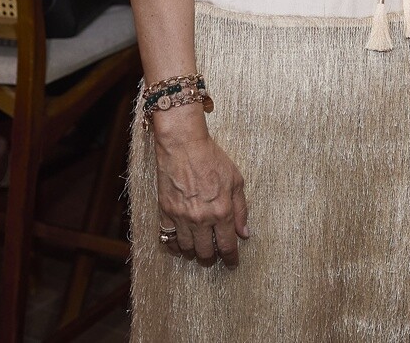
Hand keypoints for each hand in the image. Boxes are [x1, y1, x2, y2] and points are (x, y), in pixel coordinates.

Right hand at [151, 108, 248, 264]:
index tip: (232, 264)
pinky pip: (168, 238)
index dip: (231, 259)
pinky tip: (179, 245)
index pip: (227, 245)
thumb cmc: (212, 159)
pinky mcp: (165, 212)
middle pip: (206, 253)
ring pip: (187, 249)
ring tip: (198, 251)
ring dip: (193, 253)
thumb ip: (241, 209)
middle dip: (211, 259)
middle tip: (214, 258)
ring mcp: (181, 217)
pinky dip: (174, 245)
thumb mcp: (236, 180)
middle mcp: (201, 219)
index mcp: (222, 212)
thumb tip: (244, 232)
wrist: (183, 145)